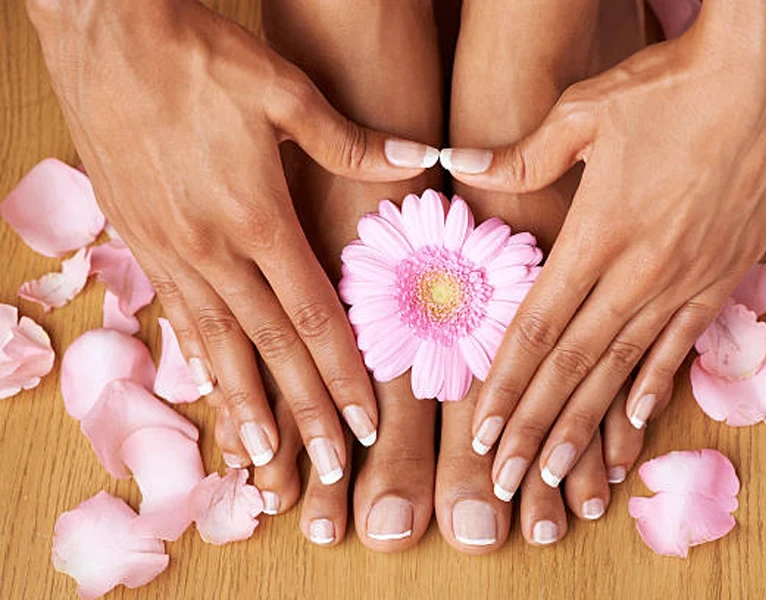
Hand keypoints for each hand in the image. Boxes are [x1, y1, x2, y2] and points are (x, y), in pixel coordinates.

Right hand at [27, 0, 438, 479]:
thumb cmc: (197, 55)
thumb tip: (418, 160)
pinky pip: (178, 317)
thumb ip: (350, 141)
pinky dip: (200, 362)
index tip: (367, 425)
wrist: (103, 31)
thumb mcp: (283, 89)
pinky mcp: (139, 240)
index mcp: (256, 217)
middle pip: (270, 349)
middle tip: (328, 473)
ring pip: (217, 346)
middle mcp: (212, 249)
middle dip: (305, 416)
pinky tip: (214, 392)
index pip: (313, 319)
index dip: (344, 377)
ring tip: (265, 464)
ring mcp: (169, 250)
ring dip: (245, 408)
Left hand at [442, 0, 765, 493]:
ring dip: (588, 428)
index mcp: (595, 235)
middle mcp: (637, 272)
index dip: (505, 388)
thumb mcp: (583, 109)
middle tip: (507, 481)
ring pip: (623, 370)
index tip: (481, 435)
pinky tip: (633, 428)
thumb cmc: (671, 85)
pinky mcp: (723, 278)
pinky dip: (653, 388)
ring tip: (559, 478)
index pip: (535, 330)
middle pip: (572, 366)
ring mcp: (684, 281)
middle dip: (535, 430)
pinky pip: (681, 346)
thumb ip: (520, 155)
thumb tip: (459, 163)